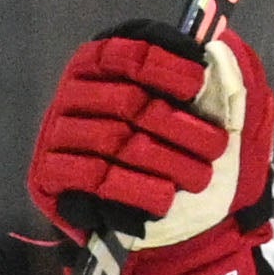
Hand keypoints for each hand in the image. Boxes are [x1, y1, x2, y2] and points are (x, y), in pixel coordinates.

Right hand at [33, 18, 273, 274]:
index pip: (126, 53)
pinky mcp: (49, 174)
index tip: (199, 83)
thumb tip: (219, 46)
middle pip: (126, 101)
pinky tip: (164, 199)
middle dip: (178, 126)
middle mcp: (76, 94)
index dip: (163, 65)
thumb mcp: (218, 119)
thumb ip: (224, 81)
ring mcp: (58, 133)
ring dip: (165, 161)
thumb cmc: (192, 159)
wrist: (176, 228)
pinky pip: (90, 177)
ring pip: (113, 140)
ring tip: (200, 178)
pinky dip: (133, 189)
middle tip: (216, 148)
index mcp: (107, 67)